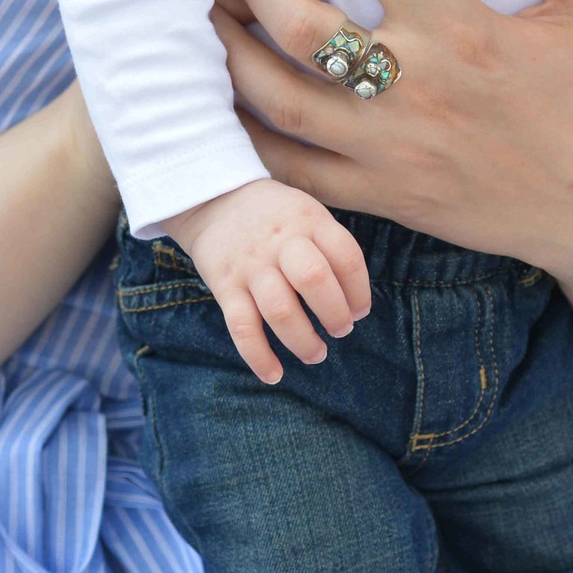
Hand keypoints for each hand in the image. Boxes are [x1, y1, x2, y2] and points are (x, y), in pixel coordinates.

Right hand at [162, 179, 371, 385]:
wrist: (213, 197)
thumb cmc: (274, 213)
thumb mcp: (307, 210)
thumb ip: (330, 244)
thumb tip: (355, 299)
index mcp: (309, 220)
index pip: (346, 256)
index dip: (360, 290)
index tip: (360, 311)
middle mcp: (281, 242)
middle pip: (315, 281)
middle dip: (335, 314)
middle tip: (341, 331)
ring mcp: (251, 265)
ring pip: (280, 311)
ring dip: (303, 341)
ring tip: (316, 354)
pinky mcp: (225, 286)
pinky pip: (242, 328)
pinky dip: (259, 357)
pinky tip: (274, 374)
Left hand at [213, 0, 572, 278]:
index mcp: (464, 32)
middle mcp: (415, 88)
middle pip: (303, 25)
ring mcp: (389, 148)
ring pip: (280, 99)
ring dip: (228, 49)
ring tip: (200, 5)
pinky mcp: (379, 195)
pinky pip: (291, 169)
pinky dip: (244, 134)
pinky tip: (216, 96)